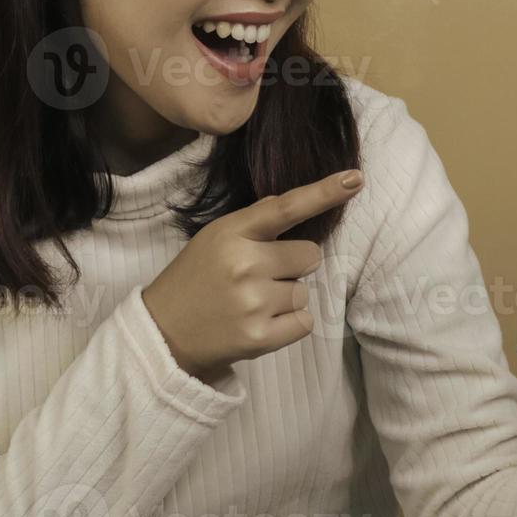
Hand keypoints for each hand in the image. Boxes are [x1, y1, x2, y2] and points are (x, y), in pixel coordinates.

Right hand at [141, 169, 365, 383]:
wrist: (163, 333)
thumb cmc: (196, 278)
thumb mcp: (215, 237)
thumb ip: (255, 222)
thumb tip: (298, 204)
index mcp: (233, 232)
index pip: (287, 207)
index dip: (324, 192)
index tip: (354, 179)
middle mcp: (245, 264)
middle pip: (310, 256)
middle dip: (293, 265)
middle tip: (258, 277)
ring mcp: (253, 303)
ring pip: (305, 292)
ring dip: (286, 298)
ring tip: (251, 303)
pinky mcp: (260, 337)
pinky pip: (304, 322)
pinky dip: (289, 325)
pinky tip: (260, 323)